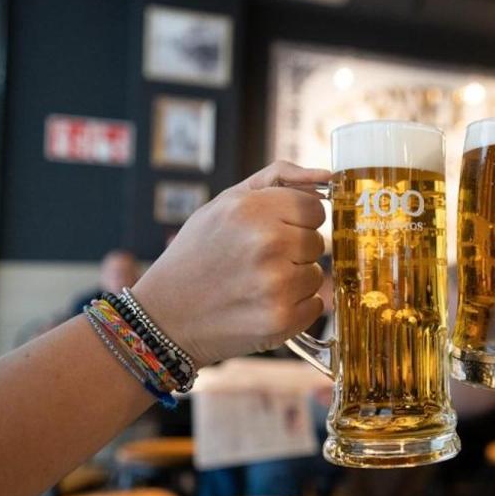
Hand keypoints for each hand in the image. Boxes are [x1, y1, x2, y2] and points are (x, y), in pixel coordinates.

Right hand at [131, 161, 329, 366]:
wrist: (167, 315)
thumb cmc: (200, 252)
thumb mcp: (228, 201)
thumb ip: (279, 178)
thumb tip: (327, 175)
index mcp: (252, 210)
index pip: (315, 209)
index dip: (296, 221)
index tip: (273, 231)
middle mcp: (266, 244)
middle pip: (317, 242)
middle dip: (294, 250)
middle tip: (258, 260)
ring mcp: (276, 285)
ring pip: (316, 275)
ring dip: (294, 280)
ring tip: (256, 284)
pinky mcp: (281, 320)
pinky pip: (315, 306)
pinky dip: (295, 308)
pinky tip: (262, 305)